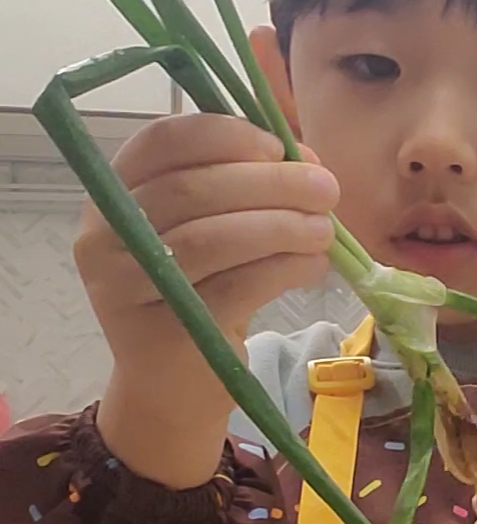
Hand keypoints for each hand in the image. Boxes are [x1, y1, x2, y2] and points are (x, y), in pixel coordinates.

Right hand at [79, 112, 338, 489]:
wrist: (169, 389)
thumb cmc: (196, 293)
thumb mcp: (205, 230)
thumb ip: (242, 186)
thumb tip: (306, 160)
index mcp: (111, 195)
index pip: (158, 143)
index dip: (222, 134)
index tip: (275, 147)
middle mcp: (103, 238)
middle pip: (190, 190)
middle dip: (269, 183)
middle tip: (325, 188)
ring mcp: (126, 290)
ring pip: (212, 239)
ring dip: (282, 226)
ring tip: (324, 231)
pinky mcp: (163, 335)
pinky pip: (235, 288)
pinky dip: (285, 269)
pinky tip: (313, 267)